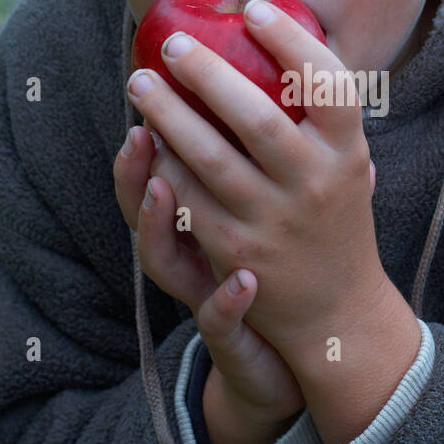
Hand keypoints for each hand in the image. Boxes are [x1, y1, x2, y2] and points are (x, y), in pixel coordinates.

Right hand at [113, 121, 304, 420]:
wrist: (297, 353)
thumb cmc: (280, 270)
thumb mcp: (270, 212)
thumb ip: (276, 164)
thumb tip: (309, 90)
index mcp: (198, 216)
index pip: (158, 173)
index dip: (147, 140)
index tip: (149, 93)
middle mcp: (189, 252)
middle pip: (143, 209)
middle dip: (135, 170)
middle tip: (138, 131)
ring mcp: (202, 293)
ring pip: (162, 260)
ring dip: (159, 223)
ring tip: (161, 187)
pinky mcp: (230, 335)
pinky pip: (219, 318)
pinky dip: (228, 299)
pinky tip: (245, 279)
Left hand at [125, 2, 383, 362]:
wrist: (337, 309)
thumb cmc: (334, 217)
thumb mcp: (348, 165)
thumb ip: (322, 117)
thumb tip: (289, 36)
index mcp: (348, 153)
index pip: (328, 85)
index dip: (291, 42)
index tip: (253, 9)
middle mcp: (315, 184)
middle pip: (257, 116)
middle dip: (207, 73)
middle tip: (172, 42)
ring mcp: (275, 220)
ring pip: (210, 157)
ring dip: (168, 114)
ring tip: (139, 81)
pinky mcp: (238, 251)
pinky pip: (188, 200)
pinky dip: (162, 166)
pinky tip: (144, 141)